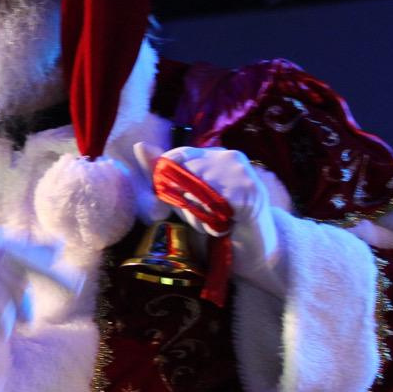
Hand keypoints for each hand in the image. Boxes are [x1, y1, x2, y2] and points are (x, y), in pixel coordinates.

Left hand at [136, 144, 286, 295]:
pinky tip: (223, 228)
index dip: (168, 178)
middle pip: (187, 175)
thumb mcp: (185, 197)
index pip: (179, 155)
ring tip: (212, 223)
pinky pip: (215, 208)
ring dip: (200, 215)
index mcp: (213, 154)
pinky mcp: (250, 193)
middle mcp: (230, 156)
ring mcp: (242, 173)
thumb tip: (139, 146)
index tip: (170, 197)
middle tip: (201, 216)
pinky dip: (214, 223)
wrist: (254, 246)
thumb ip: (162, 175)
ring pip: (200, 192)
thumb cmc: (215, 219)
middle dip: (186, 201)